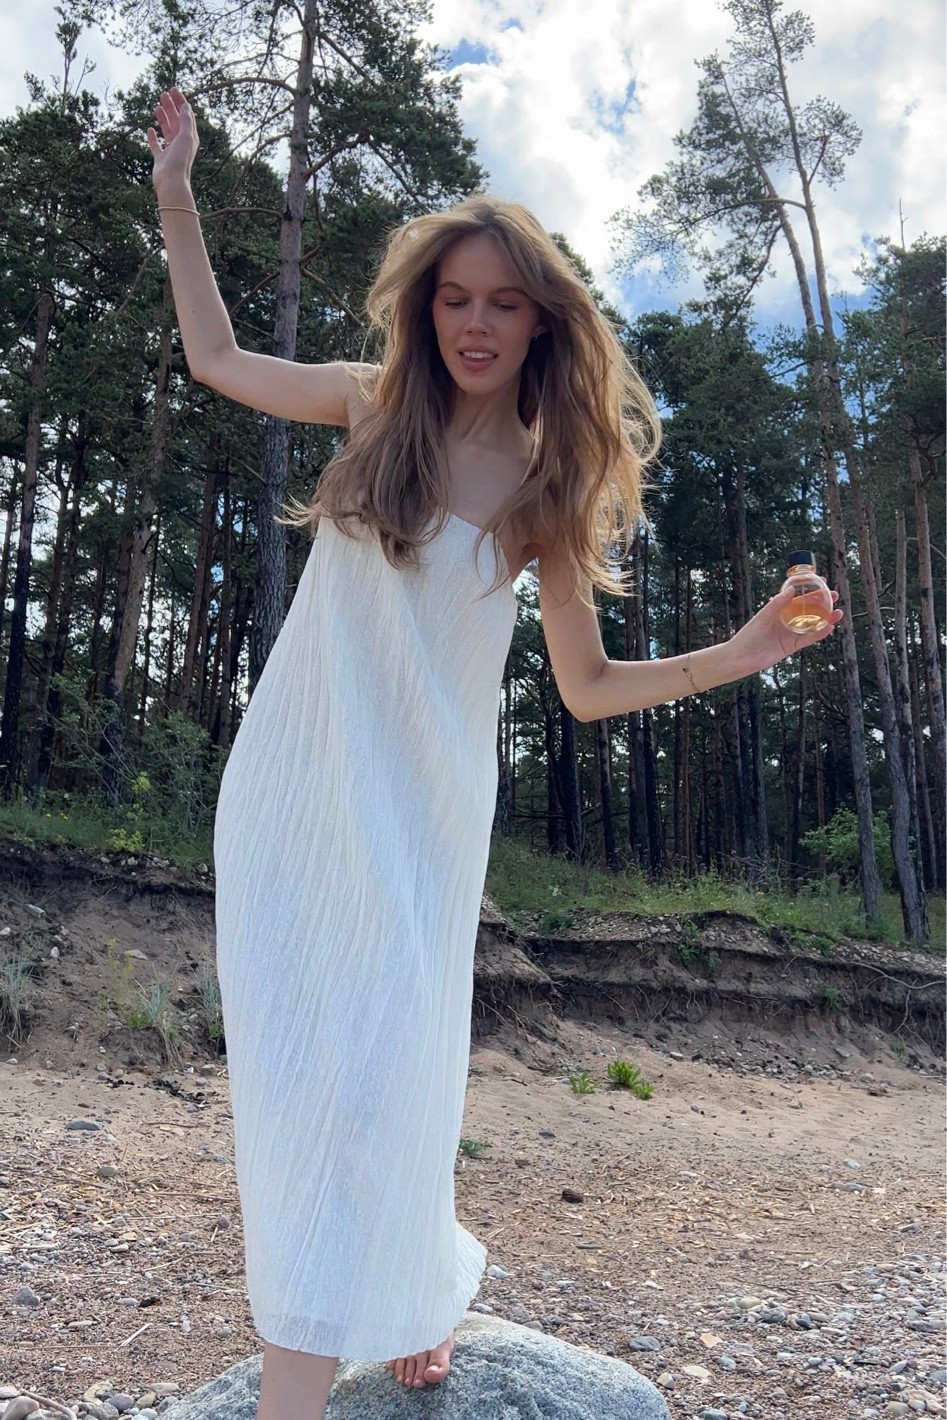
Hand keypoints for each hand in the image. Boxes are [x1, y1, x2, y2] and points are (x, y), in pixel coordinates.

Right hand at [146, 87, 199, 192]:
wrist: (171, 181)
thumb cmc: (180, 159)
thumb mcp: (185, 136)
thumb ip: (186, 121)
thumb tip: (186, 106)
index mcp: (190, 137)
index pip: (186, 115)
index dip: (181, 101)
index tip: (173, 89)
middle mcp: (181, 143)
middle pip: (176, 120)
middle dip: (171, 106)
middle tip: (163, 94)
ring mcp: (170, 151)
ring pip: (167, 130)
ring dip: (163, 118)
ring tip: (157, 107)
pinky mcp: (160, 158)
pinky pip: (156, 145)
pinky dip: (153, 137)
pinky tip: (149, 129)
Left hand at [727, 585, 842, 677]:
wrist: (742, 658)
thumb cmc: (748, 635)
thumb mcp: (762, 616)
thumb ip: (777, 603)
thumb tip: (792, 589)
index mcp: (779, 610)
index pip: (798, 596)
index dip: (810, 589)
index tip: (821, 580)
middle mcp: (787, 620)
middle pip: (808, 609)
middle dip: (823, 602)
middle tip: (835, 595)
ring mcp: (790, 633)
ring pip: (812, 624)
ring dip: (826, 618)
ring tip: (838, 612)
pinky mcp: (792, 646)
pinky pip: (809, 639)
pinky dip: (819, 634)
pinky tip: (830, 627)